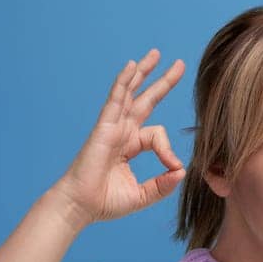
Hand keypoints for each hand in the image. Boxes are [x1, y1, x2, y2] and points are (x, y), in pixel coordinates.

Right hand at [52, 48, 186, 227]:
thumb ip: (162, 185)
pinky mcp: (104, 127)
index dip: (169, 150)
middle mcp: (122, 132)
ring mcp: (112, 127)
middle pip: (146, 100)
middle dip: (162, 82)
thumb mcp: (142, 195)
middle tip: (179, 65)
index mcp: (130, 146)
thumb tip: (182, 171)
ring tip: (157, 54)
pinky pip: (115, 99)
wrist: (80, 206)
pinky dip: (123, 82)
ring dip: (143, 72)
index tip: (173, 167)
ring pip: (131, 93)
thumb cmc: (105, 202)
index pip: (157, 135)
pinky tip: (132, 66)